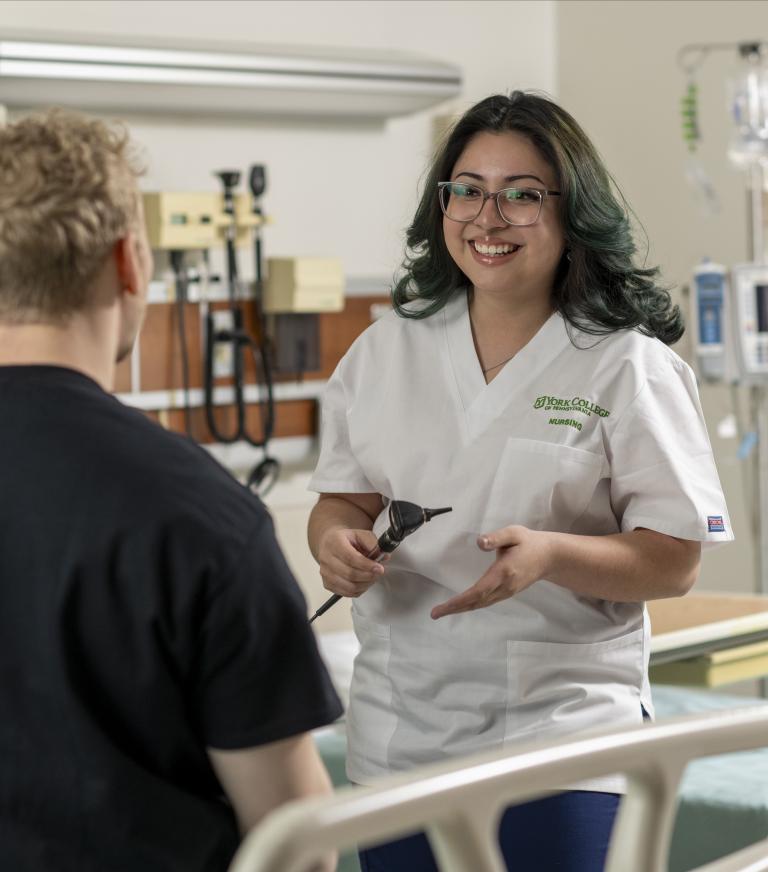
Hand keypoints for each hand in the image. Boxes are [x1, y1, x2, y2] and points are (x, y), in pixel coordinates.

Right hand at [317, 527, 386, 597]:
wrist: (331, 544)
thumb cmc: (346, 540)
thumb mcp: (361, 534)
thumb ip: (372, 543)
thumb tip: (383, 556)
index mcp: (334, 542)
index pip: (350, 558)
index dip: (367, 565)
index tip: (379, 568)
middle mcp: (326, 558)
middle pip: (350, 574)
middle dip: (368, 576)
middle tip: (378, 572)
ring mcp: (325, 572)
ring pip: (349, 586)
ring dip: (365, 584)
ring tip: (372, 577)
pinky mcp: (327, 584)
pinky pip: (346, 593)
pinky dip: (359, 590)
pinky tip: (364, 582)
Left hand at [431, 525, 552, 619]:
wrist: (550, 556)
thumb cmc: (529, 543)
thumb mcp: (514, 534)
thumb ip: (496, 538)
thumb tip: (479, 542)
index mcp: (504, 572)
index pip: (478, 590)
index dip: (460, 600)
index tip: (444, 606)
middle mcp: (504, 586)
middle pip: (477, 602)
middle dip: (455, 608)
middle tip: (435, 614)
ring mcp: (507, 591)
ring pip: (481, 604)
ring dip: (462, 608)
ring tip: (442, 611)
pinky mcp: (507, 592)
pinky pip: (486, 602)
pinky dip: (471, 605)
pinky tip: (461, 605)